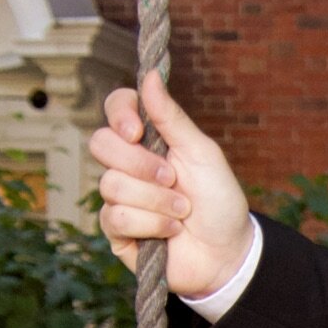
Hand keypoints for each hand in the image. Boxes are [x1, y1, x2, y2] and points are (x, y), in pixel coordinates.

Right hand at [90, 70, 253, 299]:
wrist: (227, 252)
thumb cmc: (219, 200)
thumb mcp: (202, 153)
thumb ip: (172, 117)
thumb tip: (150, 74)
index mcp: (149, 139)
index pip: (115, 108)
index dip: (119, 114)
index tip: (137, 131)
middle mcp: (128, 164)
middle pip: (100, 144)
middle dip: (140, 165)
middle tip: (173, 179)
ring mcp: (120, 197)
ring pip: (111, 185)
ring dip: (155, 201)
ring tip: (182, 211)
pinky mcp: (117, 231)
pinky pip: (115, 218)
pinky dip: (150, 224)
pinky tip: (171, 231)